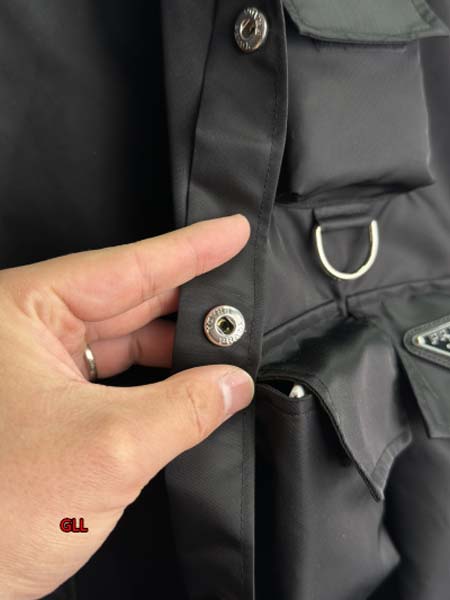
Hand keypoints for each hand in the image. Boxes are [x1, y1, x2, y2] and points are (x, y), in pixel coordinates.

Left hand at [0, 214, 253, 598]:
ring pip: (124, 339)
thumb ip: (184, 408)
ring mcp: (36, 367)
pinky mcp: (49, 402)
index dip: (188, 250)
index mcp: (20, 313)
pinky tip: (192, 381)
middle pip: (128, 299)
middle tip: (240, 301)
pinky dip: (157, 379)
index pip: (124, 267)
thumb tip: (234, 384)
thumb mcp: (109, 448)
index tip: (232, 232)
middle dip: (190, 303)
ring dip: (178, 346)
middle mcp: (26, 332)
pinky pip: (116, 375)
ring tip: (227, 348)